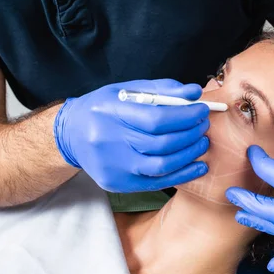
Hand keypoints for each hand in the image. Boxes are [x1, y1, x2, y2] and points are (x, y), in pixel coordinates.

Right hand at [54, 79, 209, 192]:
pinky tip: (197, 166)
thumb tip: (194, 92)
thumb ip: (161, 90)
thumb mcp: (126, 90)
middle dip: (190, 133)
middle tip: (203, 125)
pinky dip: (182, 175)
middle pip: (162, 143)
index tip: (201, 110)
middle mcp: (110, 142)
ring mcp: (114, 166)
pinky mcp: (118, 183)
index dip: (185, 116)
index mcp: (111, 113)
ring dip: (189, 154)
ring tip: (202, 142)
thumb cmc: (103, 109)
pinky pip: (157, 183)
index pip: (156, 119)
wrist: (70, 135)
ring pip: (162, 166)